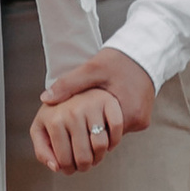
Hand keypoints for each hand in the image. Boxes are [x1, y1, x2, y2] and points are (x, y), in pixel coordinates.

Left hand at [31, 48, 155, 174]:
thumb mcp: (91, 68)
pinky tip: (104, 108)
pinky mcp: (143, 119)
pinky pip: (123, 125)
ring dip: (102, 124)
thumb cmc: (118, 60)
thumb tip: (45, 99)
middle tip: (77, 121)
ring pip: (114, 132)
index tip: (71, 127)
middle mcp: (136, 120)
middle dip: (91, 131)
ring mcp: (141, 120)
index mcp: (124, 111)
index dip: (82, 133)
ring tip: (91, 112)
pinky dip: (112, 120)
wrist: (144, 53)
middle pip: (106, 137)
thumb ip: (69, 84)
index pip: (98, 136)